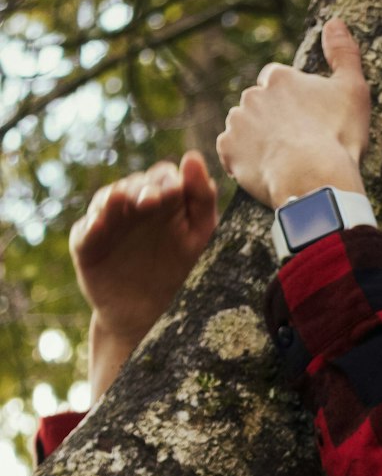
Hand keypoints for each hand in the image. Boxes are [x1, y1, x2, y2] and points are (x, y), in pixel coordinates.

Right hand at [71, 151, 218, 399]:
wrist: (151, 318)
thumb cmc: (182, 273)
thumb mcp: (200, 238)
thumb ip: (202, 199)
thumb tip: (193, 157)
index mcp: (163, 201)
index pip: (163, 177)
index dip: (168, 181)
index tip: (176, 190)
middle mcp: (133, 206)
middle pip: (134, 185)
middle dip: (142, 190)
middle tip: (152, 200)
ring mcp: (107, 223)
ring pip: (107, 201)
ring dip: (114, 200)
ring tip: (122, 200)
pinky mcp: (86, 244)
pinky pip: (85, 231)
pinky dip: (90, 226)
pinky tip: (98, 225)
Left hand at [216, 17, 369, 209]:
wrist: (315, 181)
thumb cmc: (338, 137)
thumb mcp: (354, 90)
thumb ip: (344, 53)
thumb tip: (335, 21)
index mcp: (279, 77)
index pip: (278, 81)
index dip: (292, 102)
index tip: (306, 121)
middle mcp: (252, 95)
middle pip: (259, 104)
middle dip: (272, 119)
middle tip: (296, 144)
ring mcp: (238, 123)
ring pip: (244, 127)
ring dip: (257, 138)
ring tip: (281, 160)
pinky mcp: (228, 151)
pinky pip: (231, 152)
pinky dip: (243, 160)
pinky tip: (265, 170)